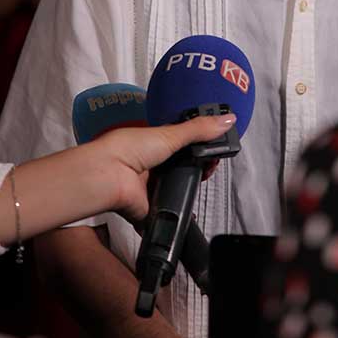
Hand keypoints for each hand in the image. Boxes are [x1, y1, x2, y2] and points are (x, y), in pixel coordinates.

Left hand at [97, 113, 235, 222]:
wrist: (109, 175)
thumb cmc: (129, 148)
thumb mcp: (171, 134)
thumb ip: (200, 130)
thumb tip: (228, 119)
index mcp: (155, 143)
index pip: (183, 145)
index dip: (200, 148)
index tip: (216, 150)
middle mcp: (151, 165)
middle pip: (181, 170)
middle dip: (196, 171)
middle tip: (210, 169)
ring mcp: (148, 188)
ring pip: (174, 192)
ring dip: (185, 193)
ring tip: (199, 188)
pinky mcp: (146, 209)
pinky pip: (162, 216)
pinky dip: (172, 218)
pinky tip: (186, 215)